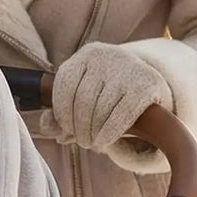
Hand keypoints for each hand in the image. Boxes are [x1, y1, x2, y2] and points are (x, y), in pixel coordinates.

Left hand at [47, 43, 170, 153]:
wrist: (151, 87)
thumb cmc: (109, 96)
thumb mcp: (83, 100)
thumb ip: (60, 114)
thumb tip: (45, 126)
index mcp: (87, 54)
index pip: (64, 85)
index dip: (62, 113)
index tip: (67, 129)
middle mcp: (107, 55)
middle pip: (82, 99)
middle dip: (78, 127)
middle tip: (82, 141)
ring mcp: (129, 67)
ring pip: (100, 109)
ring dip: (93, 133)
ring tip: (93, 143)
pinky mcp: (147, 84)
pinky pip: (121, 115)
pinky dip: (109, 133)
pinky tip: (104, 141)